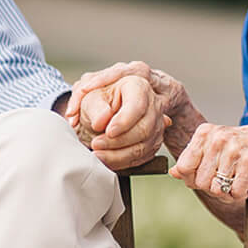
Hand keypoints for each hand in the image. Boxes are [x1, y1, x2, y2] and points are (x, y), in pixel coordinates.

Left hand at [65, 61, 194, 157]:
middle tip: (96, 143)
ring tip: (97, 154)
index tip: (108, 131)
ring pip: (145, 145)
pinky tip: (106, 159)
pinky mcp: (153, 141)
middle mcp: (152, 104)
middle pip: (144, 128)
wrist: (101, 115)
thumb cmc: (96, 102)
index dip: (124, 121)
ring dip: (118, 154)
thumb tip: (102, 121)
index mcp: (138, 85)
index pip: (138, 105)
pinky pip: (143, 156)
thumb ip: (95, 107)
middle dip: (118, 141)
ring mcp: (156, 124)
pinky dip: (123, 161)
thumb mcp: (90, 98)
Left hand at [172, 121, 247, 201]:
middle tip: (228, 182)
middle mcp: (217, 138)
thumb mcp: (219, 146)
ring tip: (239, 183)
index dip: (193, 179)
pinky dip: (242, 194)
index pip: (182, 167)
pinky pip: (235, 192)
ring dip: (229, 193)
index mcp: (205, 132)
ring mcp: (234, 149)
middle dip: (214, 189)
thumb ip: (195, 158)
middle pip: (199, 182)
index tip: (208, 178)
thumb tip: (174, 173)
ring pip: (217, 189)